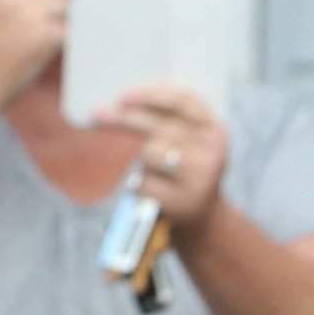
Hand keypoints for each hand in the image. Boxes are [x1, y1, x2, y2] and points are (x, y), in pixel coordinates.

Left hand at [104, 72, 231, 241]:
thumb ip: (170, 120)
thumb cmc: (186, 172)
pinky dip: (135, 183)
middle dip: (125, 118)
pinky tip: (138, 187)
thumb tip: (122, 102)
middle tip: (98, 114)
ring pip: (150, 152)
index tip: (123, 96)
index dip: (151, 94)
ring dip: (133, 156)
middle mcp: (211, 152)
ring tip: (135, 164)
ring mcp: (199, 179)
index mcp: (214, 130)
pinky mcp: (183, 202)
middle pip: (161, 126)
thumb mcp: (191, 143)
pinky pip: (145, 182)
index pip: (183, 100)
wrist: (203, 220)